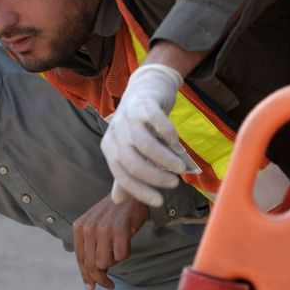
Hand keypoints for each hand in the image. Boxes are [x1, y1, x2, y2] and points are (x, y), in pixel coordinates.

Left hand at [72, 193, 148, 289]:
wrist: (132, 192)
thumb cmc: (114, 212)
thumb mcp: (94, 224)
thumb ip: (90, 245)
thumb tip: (91, 278)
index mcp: (79, 227)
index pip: (80, 259)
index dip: (86, 276)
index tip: (92, 286)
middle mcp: (88, 228)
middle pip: (91, 265)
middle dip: (100, 278)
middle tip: (109, 285)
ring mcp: (103, 229)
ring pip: (105, 263)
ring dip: (114, 262)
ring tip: (120, 250)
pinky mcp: (119, 230)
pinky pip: (121, 256)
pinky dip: (125, 254)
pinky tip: (127, 243)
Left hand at [101, 63, 185, 207]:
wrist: (146, 89)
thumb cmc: (139, 125)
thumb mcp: (129, 149)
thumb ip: (125, 173)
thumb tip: (118, 200)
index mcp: (110, 148)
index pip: (122, 175)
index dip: (140, 190)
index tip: (159, 201)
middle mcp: (115, 133)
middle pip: (131, 161)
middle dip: (154, 177)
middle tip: (173, 183)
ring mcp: (129, 117)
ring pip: (144, 144)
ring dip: (164, 159)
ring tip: (180, 168)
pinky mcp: (144, 103)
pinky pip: (156, 122)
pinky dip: (168, 135)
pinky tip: (178, 145)